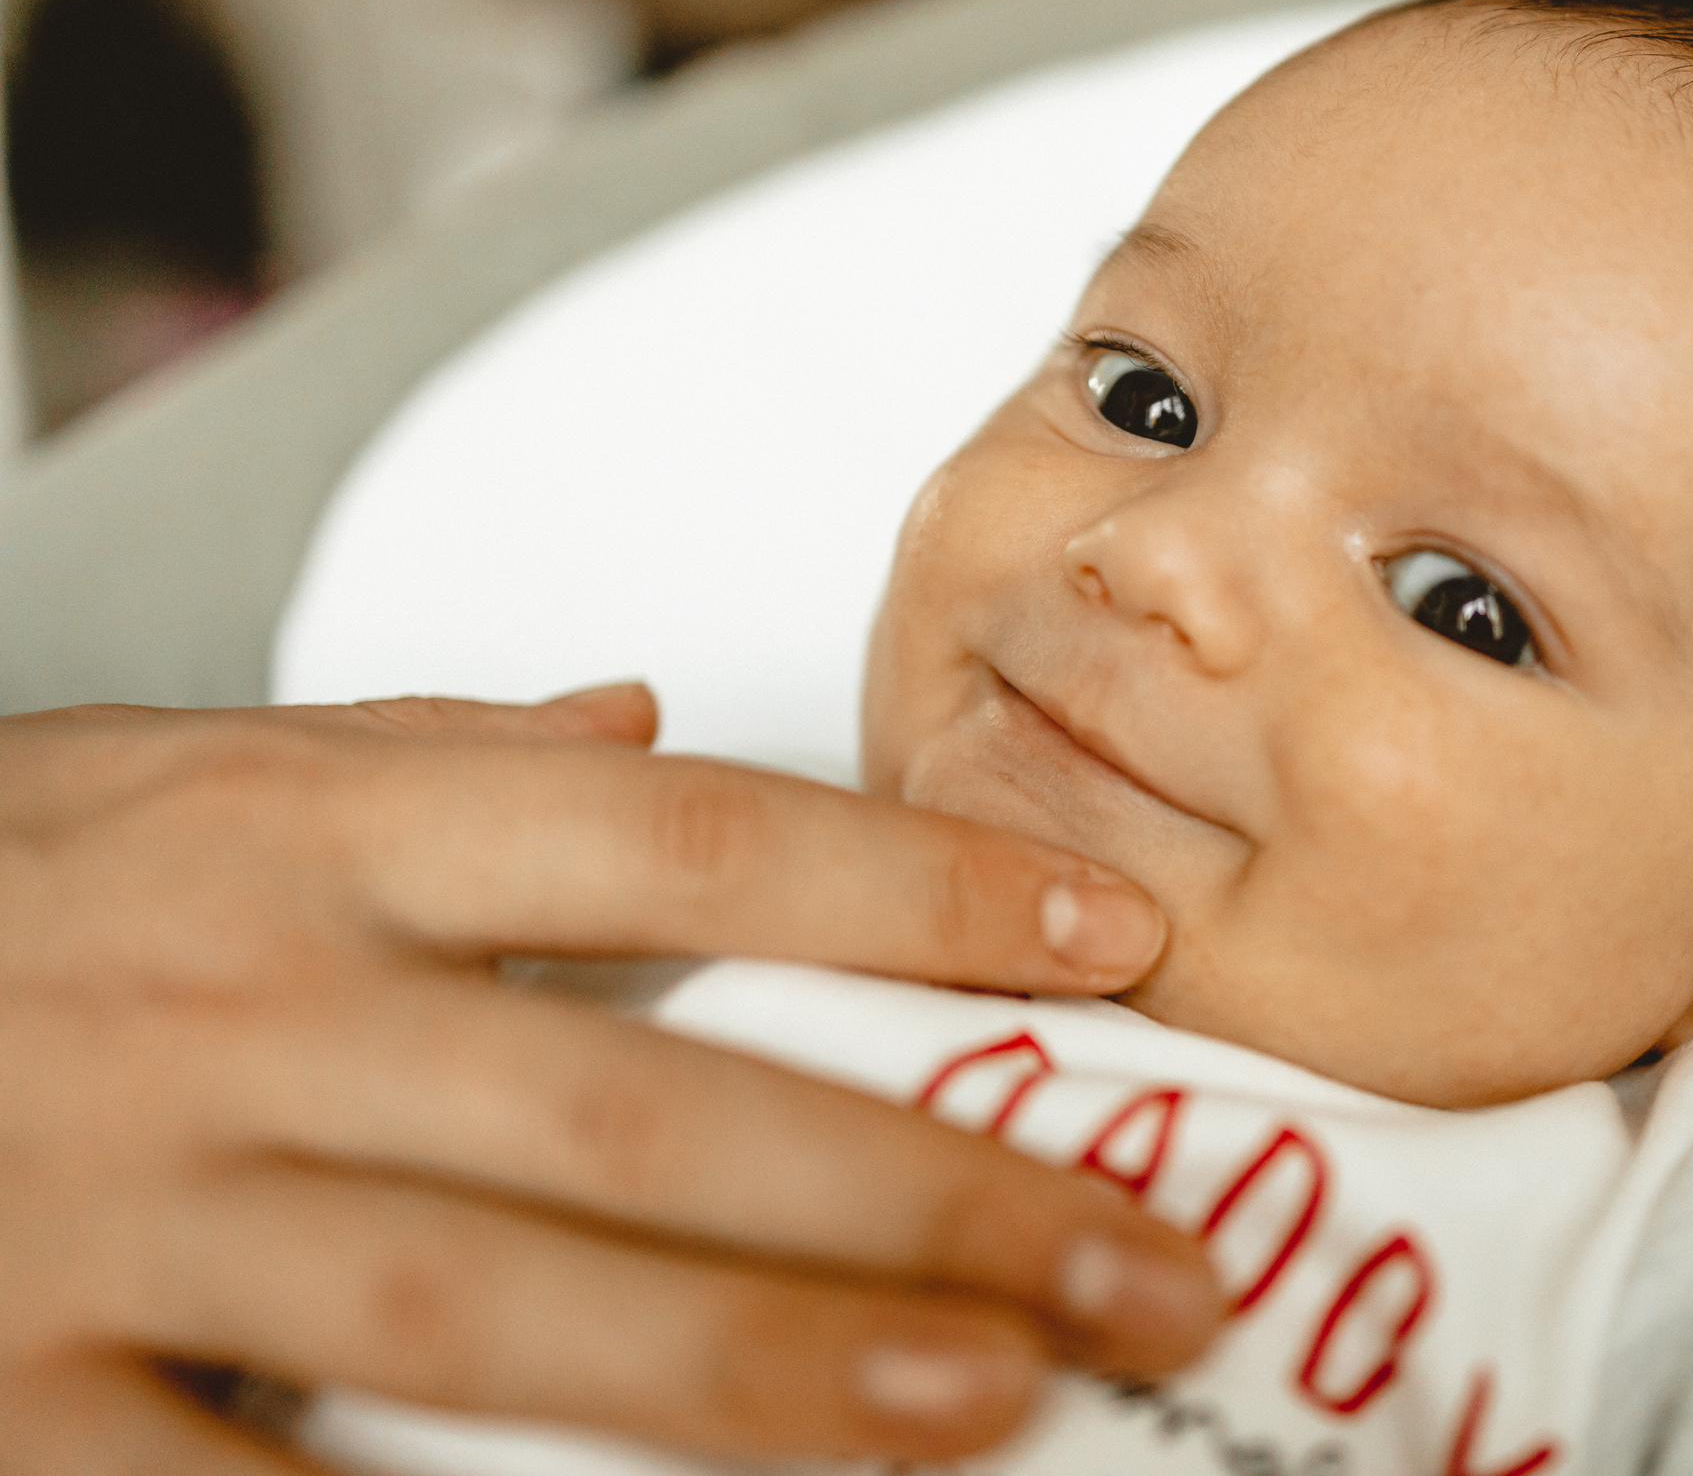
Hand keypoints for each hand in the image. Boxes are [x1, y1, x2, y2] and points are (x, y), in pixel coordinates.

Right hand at [0, 688, 1220, 1472]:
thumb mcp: (169, 768)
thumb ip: (418, 756)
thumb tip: (639, 719)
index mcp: (308, 830)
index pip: (681, 844)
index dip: (913, 897)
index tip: (1111, 952)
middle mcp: (238, 1005)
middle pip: (641, 1103)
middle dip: (917, 1188)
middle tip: (1145, 1259)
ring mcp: (114, 1210)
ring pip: (490, 1305)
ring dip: (757, 1365)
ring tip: (987, 1408)